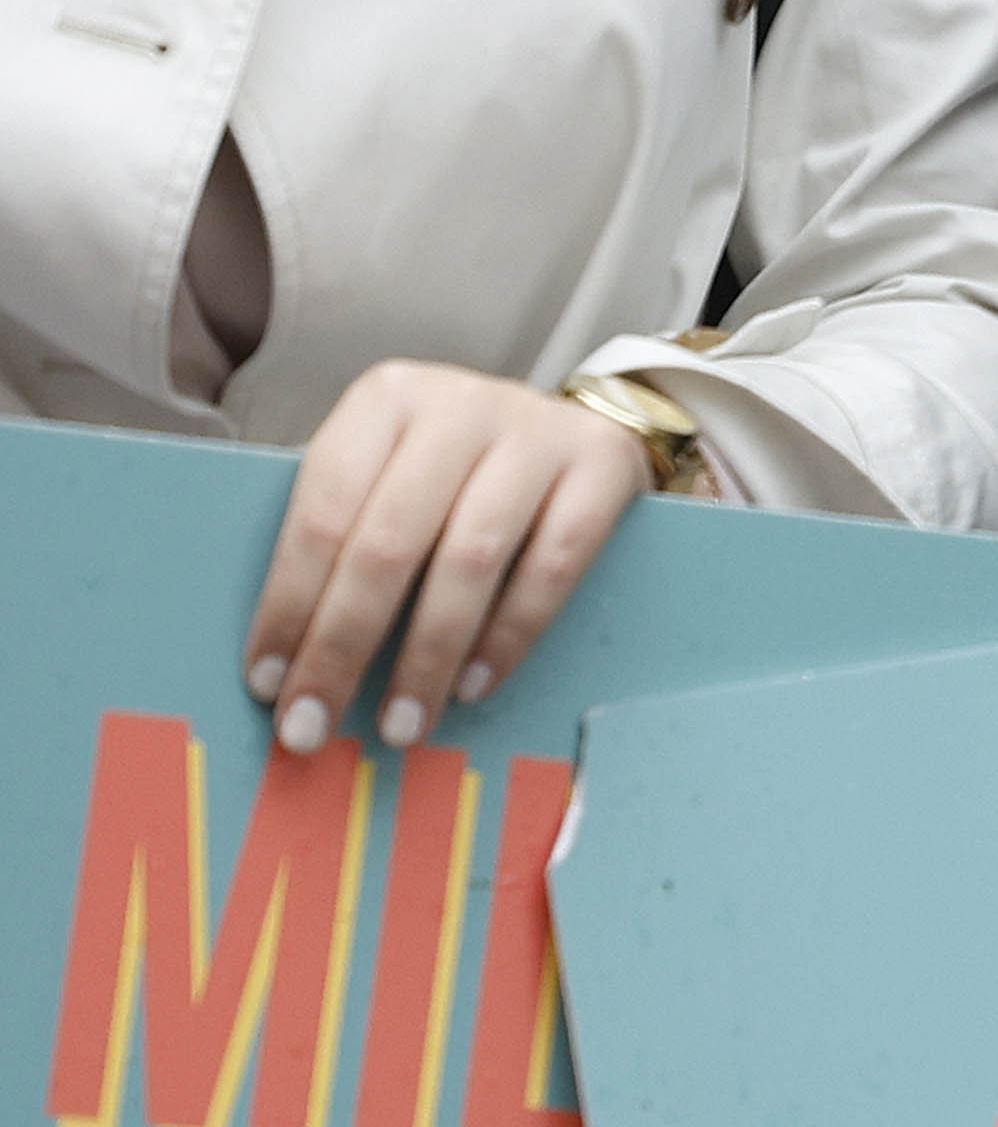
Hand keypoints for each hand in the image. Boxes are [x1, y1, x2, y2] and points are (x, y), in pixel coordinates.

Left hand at [241, 361, 655, 755]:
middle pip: (388, 542)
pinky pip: (554, 565)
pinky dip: (510, 635)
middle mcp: (460, 406)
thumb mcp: (384, 474)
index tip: (266, 685)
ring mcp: (538, 431)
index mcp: (384, 400)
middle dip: (343, 647)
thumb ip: (340, 540)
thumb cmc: (448, 471)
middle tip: (314, 726)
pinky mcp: (603, 465)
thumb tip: (280, 663)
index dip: (289, 605)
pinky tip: (474, 684)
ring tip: (401, 724)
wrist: (568, 426)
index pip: (322, 512)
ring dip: (427, 657)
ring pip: (469, 559)